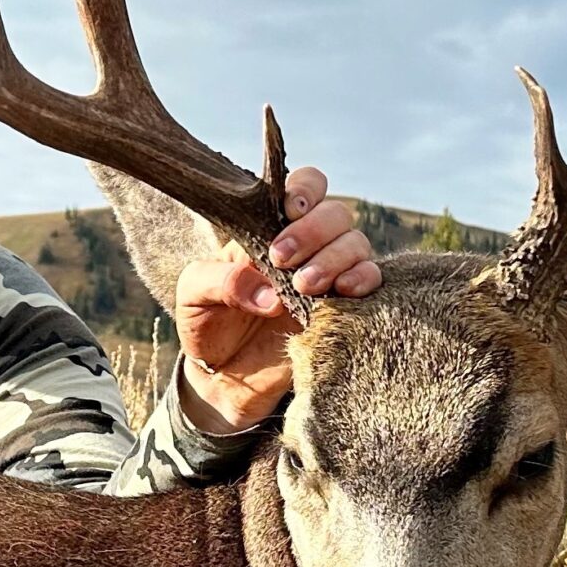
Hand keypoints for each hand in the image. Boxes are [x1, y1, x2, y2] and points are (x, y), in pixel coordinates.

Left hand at [172, 166, 382, 432]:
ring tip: (303, 286)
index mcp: (269, 228)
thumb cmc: (208, 324)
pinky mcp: (344, 309)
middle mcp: (307, 246)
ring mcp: (329, 276)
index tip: (289, 210)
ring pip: (356, 243)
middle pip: (335, 213)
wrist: (223, 379)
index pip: (304, 187)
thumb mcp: (194, 295)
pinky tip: (342, 293)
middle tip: (282, 260)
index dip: (305, 189)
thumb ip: (221, 281)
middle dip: (313, 231)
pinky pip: (372, 281)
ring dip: (334, 258)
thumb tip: (268, 293)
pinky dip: (363, 280)